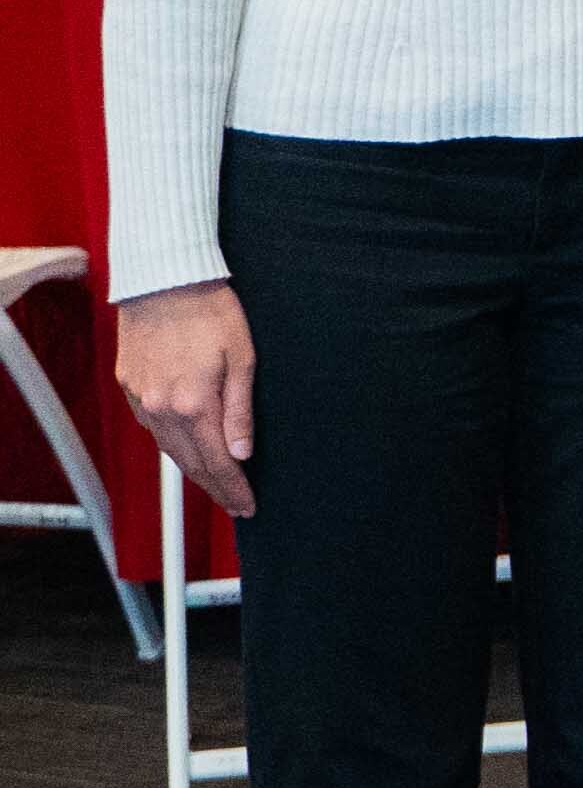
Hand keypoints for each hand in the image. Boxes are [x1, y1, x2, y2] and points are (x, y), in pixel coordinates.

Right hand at [117, 282, 254, 511]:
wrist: (164, 282)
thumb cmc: (210, 312)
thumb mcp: (243, 360)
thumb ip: (240, 412)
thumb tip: (241, 453)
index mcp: (194, 405)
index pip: (217, 462)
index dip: (234, 487)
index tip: (247, 505)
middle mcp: (162, 409)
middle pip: (190, 463)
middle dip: (215, 487)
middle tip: (235, 504)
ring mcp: (141, 399)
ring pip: (168, 448)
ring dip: (192, 470)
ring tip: (215, 483)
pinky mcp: (130, 386)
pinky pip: (153, 427)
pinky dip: (171, 444)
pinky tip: (186, 448)